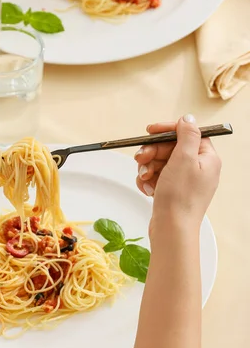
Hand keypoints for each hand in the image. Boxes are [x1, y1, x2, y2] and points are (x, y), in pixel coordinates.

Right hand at [135, 116, 221, 239]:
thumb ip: (187, 135)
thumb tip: (188, 118)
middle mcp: (198, 168)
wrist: (171, 229)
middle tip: (140, 157)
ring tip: (144, 177)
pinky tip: (146, 188)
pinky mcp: (172, 192)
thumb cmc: (180, 196)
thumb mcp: (185, 158)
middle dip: (152, 152)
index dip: (168, 130)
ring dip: (148, 166)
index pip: (188, 134)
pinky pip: (156, 177)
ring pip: (160, 162)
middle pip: (171, 148)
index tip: (150, 131)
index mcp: (207, 159)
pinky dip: (148, 180)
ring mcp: (185, 181)